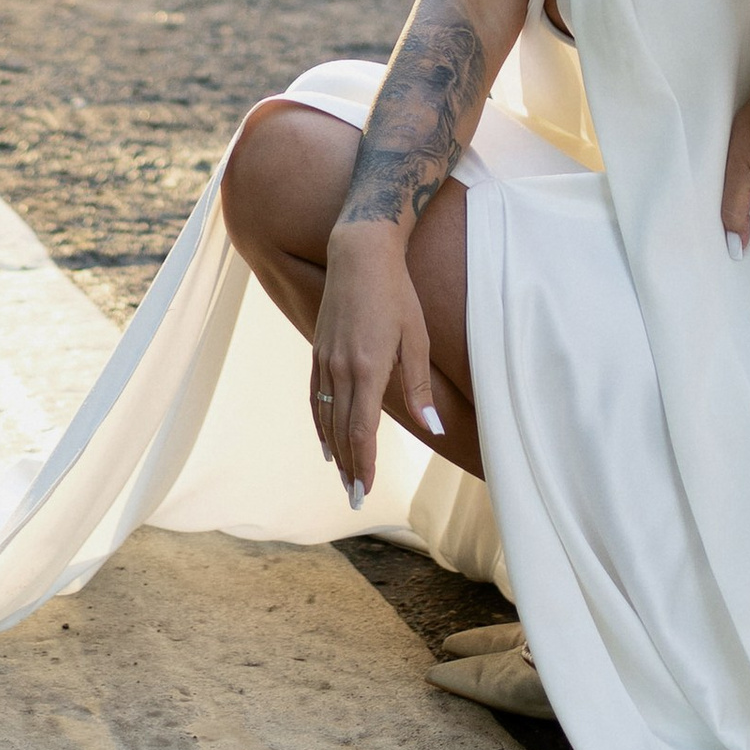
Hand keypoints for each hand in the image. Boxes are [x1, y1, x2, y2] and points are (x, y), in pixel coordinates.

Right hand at [310, 222, 436, 495]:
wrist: (360, 252)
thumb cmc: (397, 293)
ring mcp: (325, 359)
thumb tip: (435, 429)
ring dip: (334, 450)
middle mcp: (341, 368)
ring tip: (342, 475)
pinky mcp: (318, 349)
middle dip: (348, 466)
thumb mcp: (417, 339)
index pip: (361, 431)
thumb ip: (420, 388)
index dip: (363, 464)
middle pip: (341, 430)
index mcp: (368, 368)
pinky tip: (326, 440)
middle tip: (355, 496)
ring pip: (326, 416)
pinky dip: (320, 423)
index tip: (365, 490)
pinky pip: (315, 396)